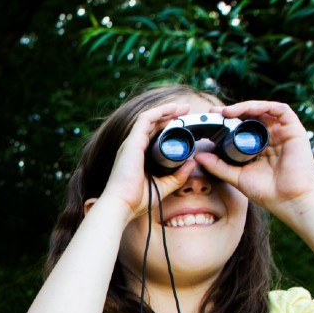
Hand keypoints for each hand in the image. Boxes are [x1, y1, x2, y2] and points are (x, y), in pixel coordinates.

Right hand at [95, 102, 198, 217]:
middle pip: (152, 124)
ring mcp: (131, 143)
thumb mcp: (164, 186)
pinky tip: (171, 109)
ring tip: (182, 107)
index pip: (153, 135)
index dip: (168, 127)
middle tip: (187, 111)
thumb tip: (192, 163)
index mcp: (138, 157)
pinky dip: (158, 112)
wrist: (122, 205)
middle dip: (169, 115)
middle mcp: (133, 147)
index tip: (183, 124)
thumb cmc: (137, 200)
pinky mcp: (132, 142)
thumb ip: (178, 176)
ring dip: (166, 110)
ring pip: (149, 119)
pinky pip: (145, 120)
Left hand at [196, 101, 313, 211]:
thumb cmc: (266, 191)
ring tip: (227, 112)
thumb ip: (218, 166)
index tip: (210, 119)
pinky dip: (264, 106)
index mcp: (259, 145)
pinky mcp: (294, 129)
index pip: (243, 126)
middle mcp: (271, 136)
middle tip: (214, 112)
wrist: (289, 200)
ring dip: (245, 107)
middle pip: (252, 115)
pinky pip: (281, 110)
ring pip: (264, 109)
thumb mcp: (236, 176)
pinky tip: (249, 110)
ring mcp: (282, 132)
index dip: (227, 121)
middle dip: (233, 111)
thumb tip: (198, 156)